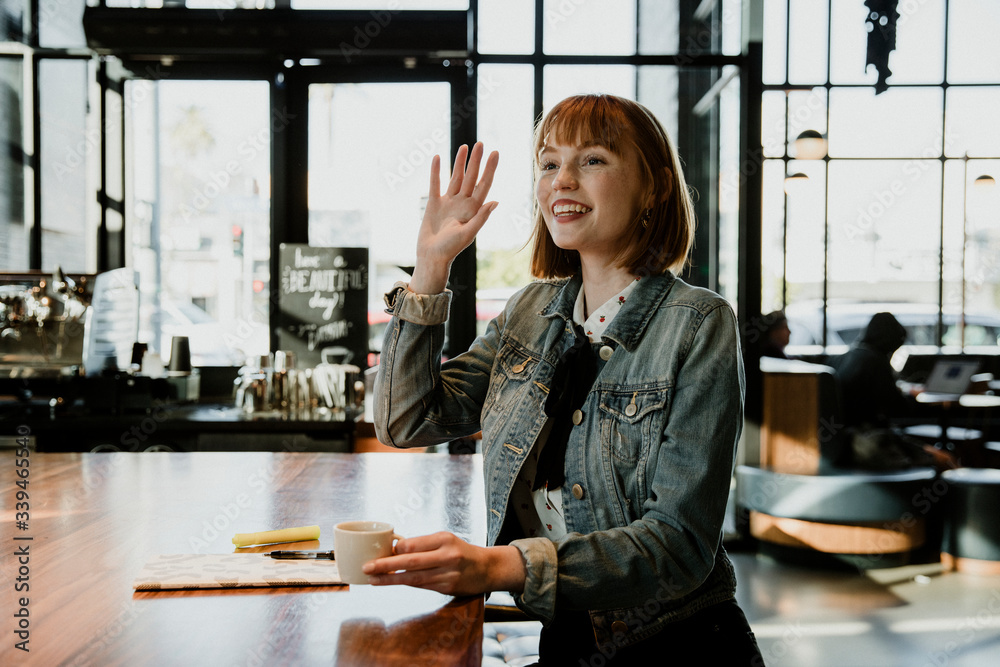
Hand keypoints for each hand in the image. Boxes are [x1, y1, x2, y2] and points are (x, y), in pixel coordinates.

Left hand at [362, 531, 523, 596]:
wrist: (486, 568)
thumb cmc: (461, 552)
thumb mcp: (445, 540)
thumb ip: (423, 545)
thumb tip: (394, 549)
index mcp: (443, 539)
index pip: (412, 544)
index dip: (393, 550)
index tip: (378, 552)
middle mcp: (446, 556)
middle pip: (410, 561)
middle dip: (386, 565)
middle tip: (367, 567)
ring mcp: (447, 573)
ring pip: (413, 578)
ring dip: (391, 579)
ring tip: (373, 580)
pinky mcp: (447, 588)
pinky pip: (421, 586)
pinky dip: (405, 584)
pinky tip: (392, 583)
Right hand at [409, 143, 499, 293]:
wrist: (431, 256)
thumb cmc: (451, 249)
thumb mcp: (468, 234)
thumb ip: (481, 217)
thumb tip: (495, 201)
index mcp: (473, 209)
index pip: (484, 185)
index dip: (490, 169)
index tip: (495, 153)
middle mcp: (463, 203)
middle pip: (471, 177)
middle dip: (476, 161)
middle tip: (481, 143)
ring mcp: (449, 202)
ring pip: (455, 177)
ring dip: (460, 163)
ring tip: (465, 147)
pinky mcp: (434, 204)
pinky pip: (435, 184)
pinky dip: (436, 171)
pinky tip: (438, 158)